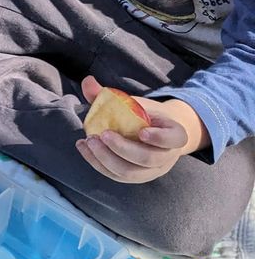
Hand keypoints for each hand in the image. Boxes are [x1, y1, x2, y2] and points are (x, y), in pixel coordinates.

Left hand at [75, 76, 206, 183]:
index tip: (142, 131)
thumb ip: (110, 94)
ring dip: (107, 158)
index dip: (160, 138)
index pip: (175, 139)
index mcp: (174, 135)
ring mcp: (151, 171)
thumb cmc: (143, 115)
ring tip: (90, 141)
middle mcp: (166, 157)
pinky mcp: (134, 177)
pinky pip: (117, 176)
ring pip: (131, 173)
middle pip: (148, 159)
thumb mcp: (134, 103)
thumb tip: (87, 81)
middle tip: (103, 134)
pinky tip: (84, 147)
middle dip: (124, 149)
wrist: (151, 132)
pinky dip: (98, 163)